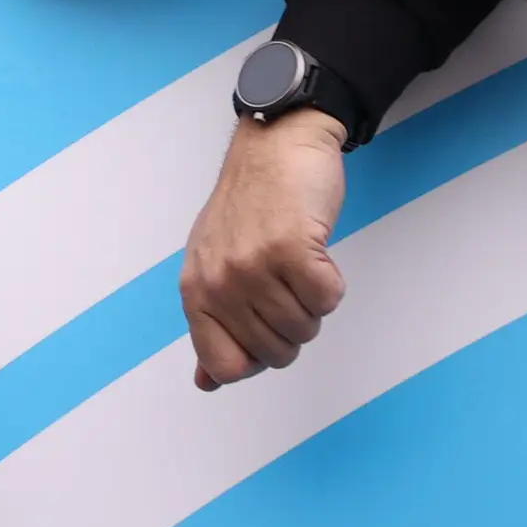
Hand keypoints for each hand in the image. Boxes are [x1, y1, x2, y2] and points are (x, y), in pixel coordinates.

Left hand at [183, 109, 347, 384]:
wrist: (278, 143)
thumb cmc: (251, 202)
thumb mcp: (214, 262)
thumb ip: (212, 324)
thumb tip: (207, 383)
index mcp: (195, 290)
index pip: (224, 366)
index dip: (257, 356)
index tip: (265, 325)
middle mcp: (219, 281)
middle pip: (275, 353)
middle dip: (292, 325)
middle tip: (284, 279)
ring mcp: (254, 265)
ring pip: (306, 328)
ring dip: (312, 299)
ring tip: (297, 259)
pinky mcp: (292, 249)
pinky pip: (328, 298)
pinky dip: (331, 279)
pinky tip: (314, 248)